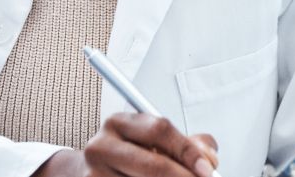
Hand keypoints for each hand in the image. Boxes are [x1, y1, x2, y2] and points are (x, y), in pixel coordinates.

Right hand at [35, 113, 219, 176]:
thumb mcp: (151, 142)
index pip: (160, 130)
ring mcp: (94, 173)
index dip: (188, 151)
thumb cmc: (126, 157)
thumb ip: (185, 144)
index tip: (208, 169)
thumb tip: (209, 157)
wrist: (84, 174)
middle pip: (154, 165)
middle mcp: (101, 145)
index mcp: (118, 123)